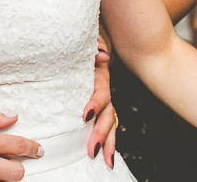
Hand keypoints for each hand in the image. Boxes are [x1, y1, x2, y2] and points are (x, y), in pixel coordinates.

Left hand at [81, 35, 116, 166]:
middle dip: (102, 133)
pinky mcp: (97, 102)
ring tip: (106, 161)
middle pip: (109, 114)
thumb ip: (97, 44)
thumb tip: (100, 54)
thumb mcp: (94, 36)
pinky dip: (107, 138)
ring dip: (108, 141)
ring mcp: (102, 96)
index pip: (102, 92)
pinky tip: (106, 154)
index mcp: (100, 75)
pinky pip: (105, 121)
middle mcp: (104, 88)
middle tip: (92, 151)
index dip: (96, 103)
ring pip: (110, 121)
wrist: (92, 35)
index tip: (86, 115)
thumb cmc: (86, 36)